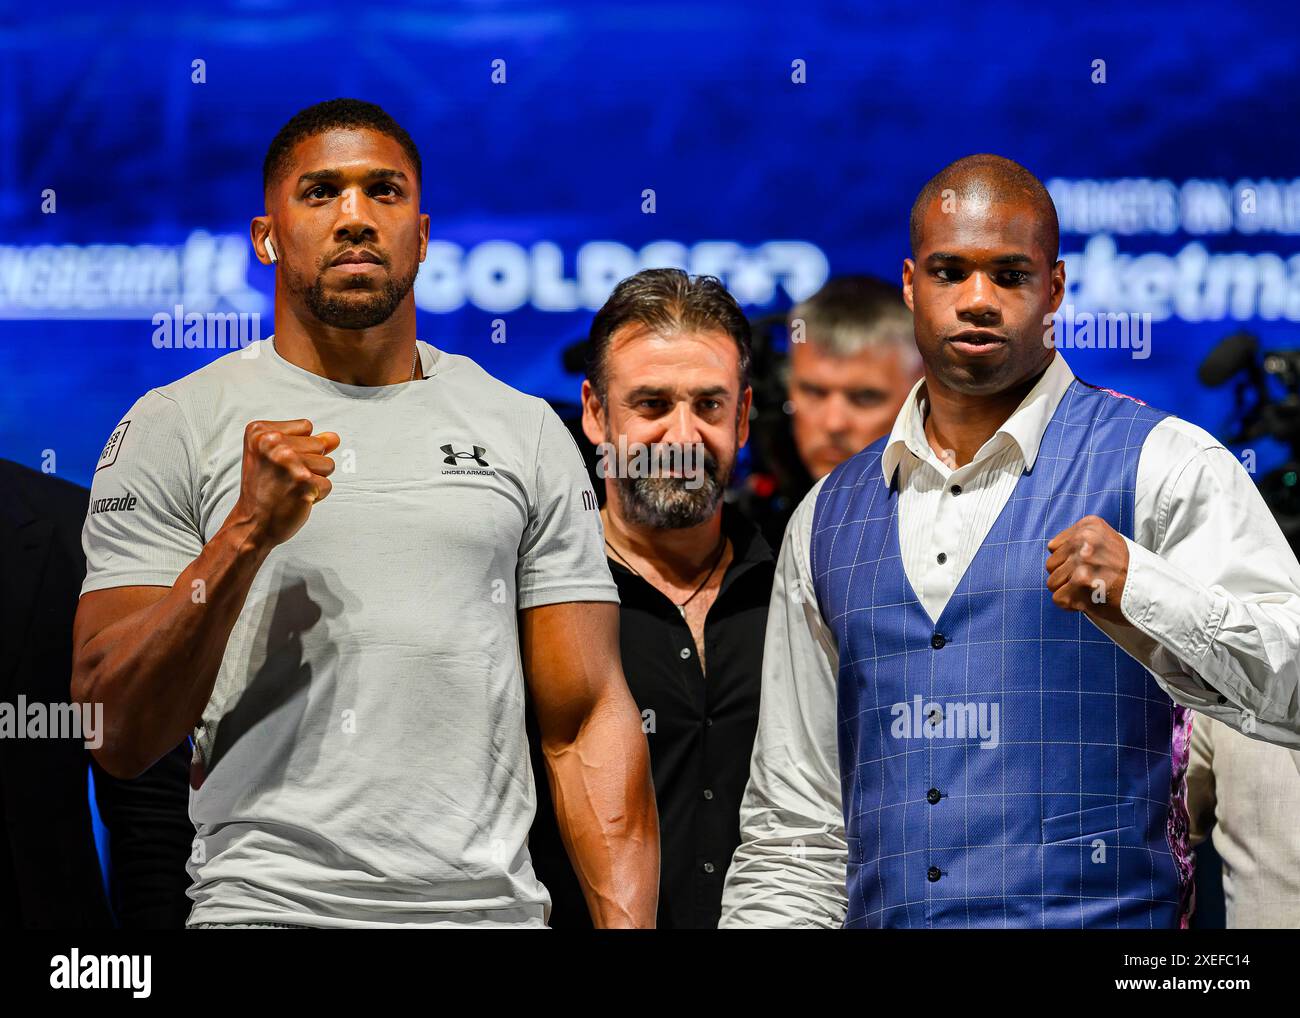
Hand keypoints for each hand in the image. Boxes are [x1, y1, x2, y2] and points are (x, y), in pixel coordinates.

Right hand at [231, 419, 339, 548]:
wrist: (253, 522)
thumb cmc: (265, 489)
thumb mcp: (276, 457)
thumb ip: (306, 442)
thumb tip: (334, 438)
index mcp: (260, 431)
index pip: (306, 427)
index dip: (300, 447)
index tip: (280, 463)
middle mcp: (272, 443)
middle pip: (320, 444)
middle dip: (310, 463)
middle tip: (285, 478)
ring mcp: (288, 462)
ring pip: (328, 464)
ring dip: (315, 479)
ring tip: (292, 487)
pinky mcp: (303, 481)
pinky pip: (327, 484)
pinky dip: (317, 495)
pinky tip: (297, 498)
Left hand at [1045, 515, 1130, 626]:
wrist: (1154, 591)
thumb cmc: (1129, 570)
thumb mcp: (1108, 541)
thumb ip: (1081, 541)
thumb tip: (1052, 548)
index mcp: (1090, 527)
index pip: (1054, 547)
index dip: (1068, 562)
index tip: (1088, 567)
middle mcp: (1085, 541)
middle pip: (1050, 565)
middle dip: (1066, 577)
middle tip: (1090, 582)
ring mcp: (1082, 562)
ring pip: (1052, 583)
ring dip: (1069, 591)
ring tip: (1091, 591)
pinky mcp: (1081, 585)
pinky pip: (1058, 599)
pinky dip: (1072, 604)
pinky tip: (1089, 600)